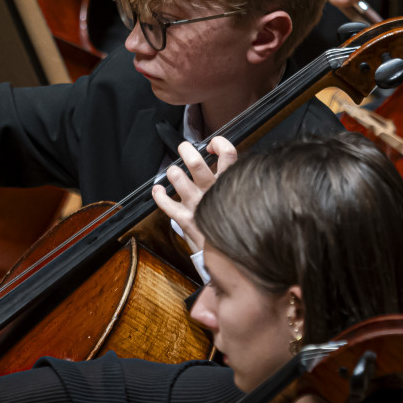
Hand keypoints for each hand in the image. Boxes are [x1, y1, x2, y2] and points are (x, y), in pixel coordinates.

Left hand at [152, 137, 236, 251]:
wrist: (232, 259)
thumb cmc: (236, 229)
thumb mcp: (244, 203)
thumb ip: (235, 185)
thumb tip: (228, 167)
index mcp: (230, 185)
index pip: (228, 153)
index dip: (218, 143)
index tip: (212, 146)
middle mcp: (212, 192)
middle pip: (195, 162)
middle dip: (186, 150)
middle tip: (184, 149)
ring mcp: (197, 205)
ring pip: (177, 177)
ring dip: (173, 172)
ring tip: (174, 174)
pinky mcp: (185, 219)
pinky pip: (165, 203)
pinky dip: (158, 194)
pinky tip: (158, 191)